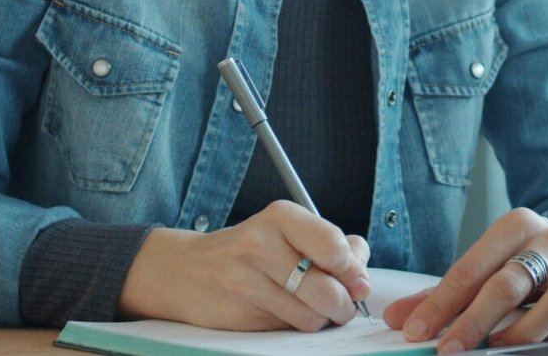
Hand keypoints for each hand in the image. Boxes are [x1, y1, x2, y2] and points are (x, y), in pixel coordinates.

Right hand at [116, 200, 370, 330]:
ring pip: (311, 316)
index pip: (334, 246)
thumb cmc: (250, 250)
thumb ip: (330, 246)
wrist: (186, 271)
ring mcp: (246, 280)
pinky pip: (288, 329)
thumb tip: (362, 275)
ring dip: (322, 319)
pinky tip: (288, 313)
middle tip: (342, 304)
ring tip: (313, 307)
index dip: (354, 270)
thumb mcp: (288, 231)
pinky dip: (298, 326)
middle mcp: (261, 244)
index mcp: (280, 217)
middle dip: (344, 304)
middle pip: (328, 289)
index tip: (357, 280)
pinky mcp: (239, 312)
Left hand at [382, 209, 547, 353]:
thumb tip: (397, 318)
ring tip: (494, 347)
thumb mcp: (489, 263)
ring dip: (520, 332)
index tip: (415, 330)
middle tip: (446, 349)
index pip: (471, 268)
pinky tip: (534, 346)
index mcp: (515, 226)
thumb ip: (443, 292)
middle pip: (508, 284)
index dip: (440, 303)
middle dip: (473, 321)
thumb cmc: (527, 260)